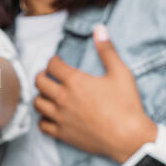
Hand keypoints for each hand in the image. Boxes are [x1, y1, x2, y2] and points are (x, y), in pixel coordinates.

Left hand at [34, 24, 155, 161]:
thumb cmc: (126, 104)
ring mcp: (61, 117)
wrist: (128, 137)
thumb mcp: (120, 72)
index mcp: (75, 81)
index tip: (57, 61)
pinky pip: (42, 125)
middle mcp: (63, 98)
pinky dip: (43, 119)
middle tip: (49, 75)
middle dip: (42, 75)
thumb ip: (107, 50)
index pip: (52, 65)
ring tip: (49, 94)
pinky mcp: (62, 134)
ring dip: (41, 96)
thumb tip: (99, 28)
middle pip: (39, 82)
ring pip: (37, 103)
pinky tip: (51, 115)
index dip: (53, 60)